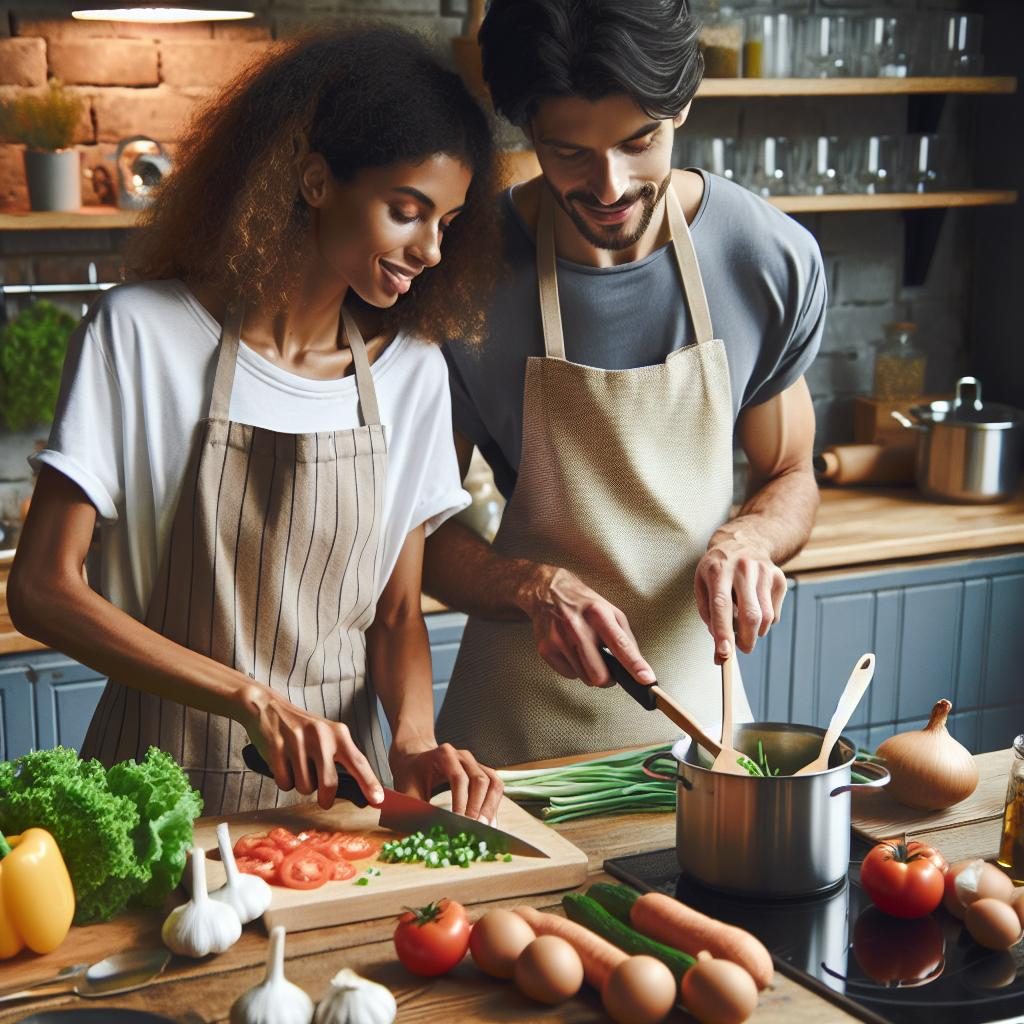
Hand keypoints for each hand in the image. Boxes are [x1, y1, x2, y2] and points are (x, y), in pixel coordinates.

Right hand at [236, 686, 383, 810]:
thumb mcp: (328, 736)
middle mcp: (321, 736)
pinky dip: (284, 780)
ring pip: (304, 787)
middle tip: (324, 798)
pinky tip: (284, 764)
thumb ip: (342, 759)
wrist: (268, 707)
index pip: (358, 762)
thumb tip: (358, 790)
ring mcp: (297, 741)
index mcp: (338, 734)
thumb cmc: (303, 728)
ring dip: (301, 784)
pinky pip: (284, 783)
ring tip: (298, 767)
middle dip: (325, 797)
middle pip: (329, 784)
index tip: (378, 800)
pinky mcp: (276, 748)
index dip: (369, 783)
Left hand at [390, 737, 503, 823]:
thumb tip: (424, 831)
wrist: (415, 760)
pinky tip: (489, 822)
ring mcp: (476, 764)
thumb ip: (415, 808)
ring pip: (493, 782)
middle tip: (474, 829)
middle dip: (478, 807)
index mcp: (444, 755)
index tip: (458, 823)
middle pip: (480, 780)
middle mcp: (464, 757)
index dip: (461, 801)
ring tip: (485, 829)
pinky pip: (495, 787)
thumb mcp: (407, 790)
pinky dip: (494, 805)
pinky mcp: (482, 773)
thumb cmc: (411, 775)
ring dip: (490, 807)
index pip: (459, 778)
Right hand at [519, 565, 654, 687]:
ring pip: (584, 678)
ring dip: (590, 672)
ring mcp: (559, 638)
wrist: (547, 590)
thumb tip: (637, 664)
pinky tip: (572, 651)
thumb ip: (624, 637)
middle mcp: (577, 626)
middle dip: (607, 679)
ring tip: (587, 652)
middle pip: (598, 674)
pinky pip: (568, 674)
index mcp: (598, 614)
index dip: (635, 665)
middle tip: (609, 672)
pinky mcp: (545, 648)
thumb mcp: (610, 611)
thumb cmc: (583, 602)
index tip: (646, 679)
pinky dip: (574, 668)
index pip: (620, 645)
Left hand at [695, 529, 786, 663]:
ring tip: (743, 624)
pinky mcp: (780, 577)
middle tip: (740, 650)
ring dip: (754, 632)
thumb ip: (708, 613)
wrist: (743, 541)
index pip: (721, 605)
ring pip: (765, 617)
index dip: (723, 632)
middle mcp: (743, 568)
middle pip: (750, 614)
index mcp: (718, 569)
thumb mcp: (701, 584)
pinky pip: (774, 614)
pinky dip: (764, 622)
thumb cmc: (717, 569)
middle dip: (745, 640)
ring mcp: (764, 571)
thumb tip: (720, 645)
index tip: (723, 654)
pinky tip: (754, 607)